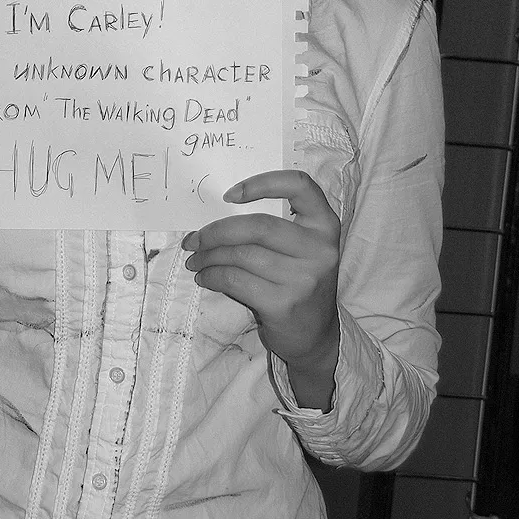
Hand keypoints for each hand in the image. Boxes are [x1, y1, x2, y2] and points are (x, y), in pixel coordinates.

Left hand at [183, 170, 340, 405]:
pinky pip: (236, 280)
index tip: (229, 195)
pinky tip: (205, 278)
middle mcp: (319, 249)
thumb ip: (276, 227)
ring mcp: (303, 278)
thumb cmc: (298, 282)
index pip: (300, 185)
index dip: (263, 183)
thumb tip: (215, 216)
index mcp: (325, 225)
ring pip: (242, 255)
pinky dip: (213, 276)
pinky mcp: (283, 303)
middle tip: (194, 240)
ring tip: (196, 260)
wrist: (315, 335)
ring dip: (210, 257)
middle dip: (217, 231)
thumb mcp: (301, 249)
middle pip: (258, 227)